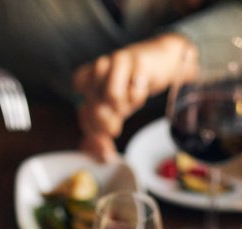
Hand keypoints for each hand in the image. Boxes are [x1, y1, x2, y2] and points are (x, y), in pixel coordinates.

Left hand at [74, 34, 194, 161]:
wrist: (160, 60)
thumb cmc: (132, 84)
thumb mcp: (115, 109)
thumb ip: (104, 131)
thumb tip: (103, 155)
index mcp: (89, 78)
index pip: (82, 106)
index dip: (91, 127)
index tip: (104, 140)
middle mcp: (100, 67)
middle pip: (94, 103)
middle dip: (105, 122)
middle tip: (116, 128)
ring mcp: (118, 61)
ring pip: (112, 95)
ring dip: (122, 107)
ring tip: (129, 105)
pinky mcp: (138, 61)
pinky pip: (135, 89)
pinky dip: (137, 97)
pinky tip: (140, 92)